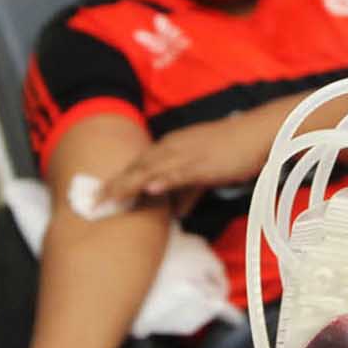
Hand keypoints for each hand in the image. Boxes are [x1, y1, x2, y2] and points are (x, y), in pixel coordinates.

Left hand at [97, 114, 272, 208]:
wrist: (257, 134)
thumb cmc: (232, 150)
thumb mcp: (205, 173)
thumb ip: (188, 192)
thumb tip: (176, 214)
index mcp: (171, 147)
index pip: (137, 165)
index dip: (116, 180)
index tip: (97, 195)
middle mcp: (173, 147)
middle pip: (136, 167)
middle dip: (113, 184)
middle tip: (91, 201)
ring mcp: (186, 154)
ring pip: (151, 170)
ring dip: (128, 184)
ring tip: (107, 198)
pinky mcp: (203, 163)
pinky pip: (179, 172)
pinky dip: (163, 180)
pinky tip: (149, 189)